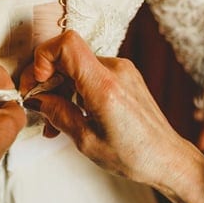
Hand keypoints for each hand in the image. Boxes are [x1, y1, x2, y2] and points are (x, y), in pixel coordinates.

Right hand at [19, 31, 180, 186]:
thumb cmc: (134, 155)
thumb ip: (58, 114)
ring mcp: (122, 70)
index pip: (67, 44)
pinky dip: (76, 90)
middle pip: (68, 56)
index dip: (43, 58)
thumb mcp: (86, 141)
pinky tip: (72, 114)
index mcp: (105, 86)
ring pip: (77, 66)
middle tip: (37, 105)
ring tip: (54, 121)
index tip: (38, 83)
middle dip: (46, 79)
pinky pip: (91, 74)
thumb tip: (36, 99)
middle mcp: (116, 70)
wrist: (167, 157)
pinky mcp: (125, 76)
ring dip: (60, 88)